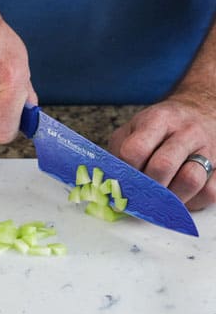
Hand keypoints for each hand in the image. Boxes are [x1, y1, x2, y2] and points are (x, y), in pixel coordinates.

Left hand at [109, 92, 215, 209]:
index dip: (125, 172)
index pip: (135, 150)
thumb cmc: (159, 128)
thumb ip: (119, 152)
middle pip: (162, 167)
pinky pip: (210, 192)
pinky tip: (180, 198)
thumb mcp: (132, 129)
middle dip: (145, 188)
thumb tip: (107, 184)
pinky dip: (193, 202)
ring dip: (169, 198)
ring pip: (190, 181)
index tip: (120, 183)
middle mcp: (186, 132)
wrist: (200, 111)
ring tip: (159, 200)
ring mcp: (209, 149)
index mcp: (158, 120)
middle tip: (138, 197)